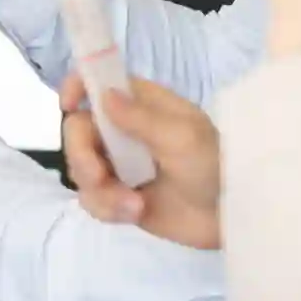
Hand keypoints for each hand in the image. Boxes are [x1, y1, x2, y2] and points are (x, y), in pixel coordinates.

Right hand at [60, 73, 221, 249]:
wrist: (232, 217)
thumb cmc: (214, 166)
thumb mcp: (182, 137)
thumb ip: (140, 117)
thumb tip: (104, 95)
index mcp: (142, 105)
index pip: (99, 83)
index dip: (78, 87)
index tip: (69, 106)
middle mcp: (124, 131)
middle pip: (78, 131)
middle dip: (82, 157)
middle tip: (100, 177)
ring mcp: (120, 165)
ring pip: (80, 169)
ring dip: (100, 190)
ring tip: (132, 206)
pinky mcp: (119, 196)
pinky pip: (91, 199)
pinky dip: (106, 208)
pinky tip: (132, 214)